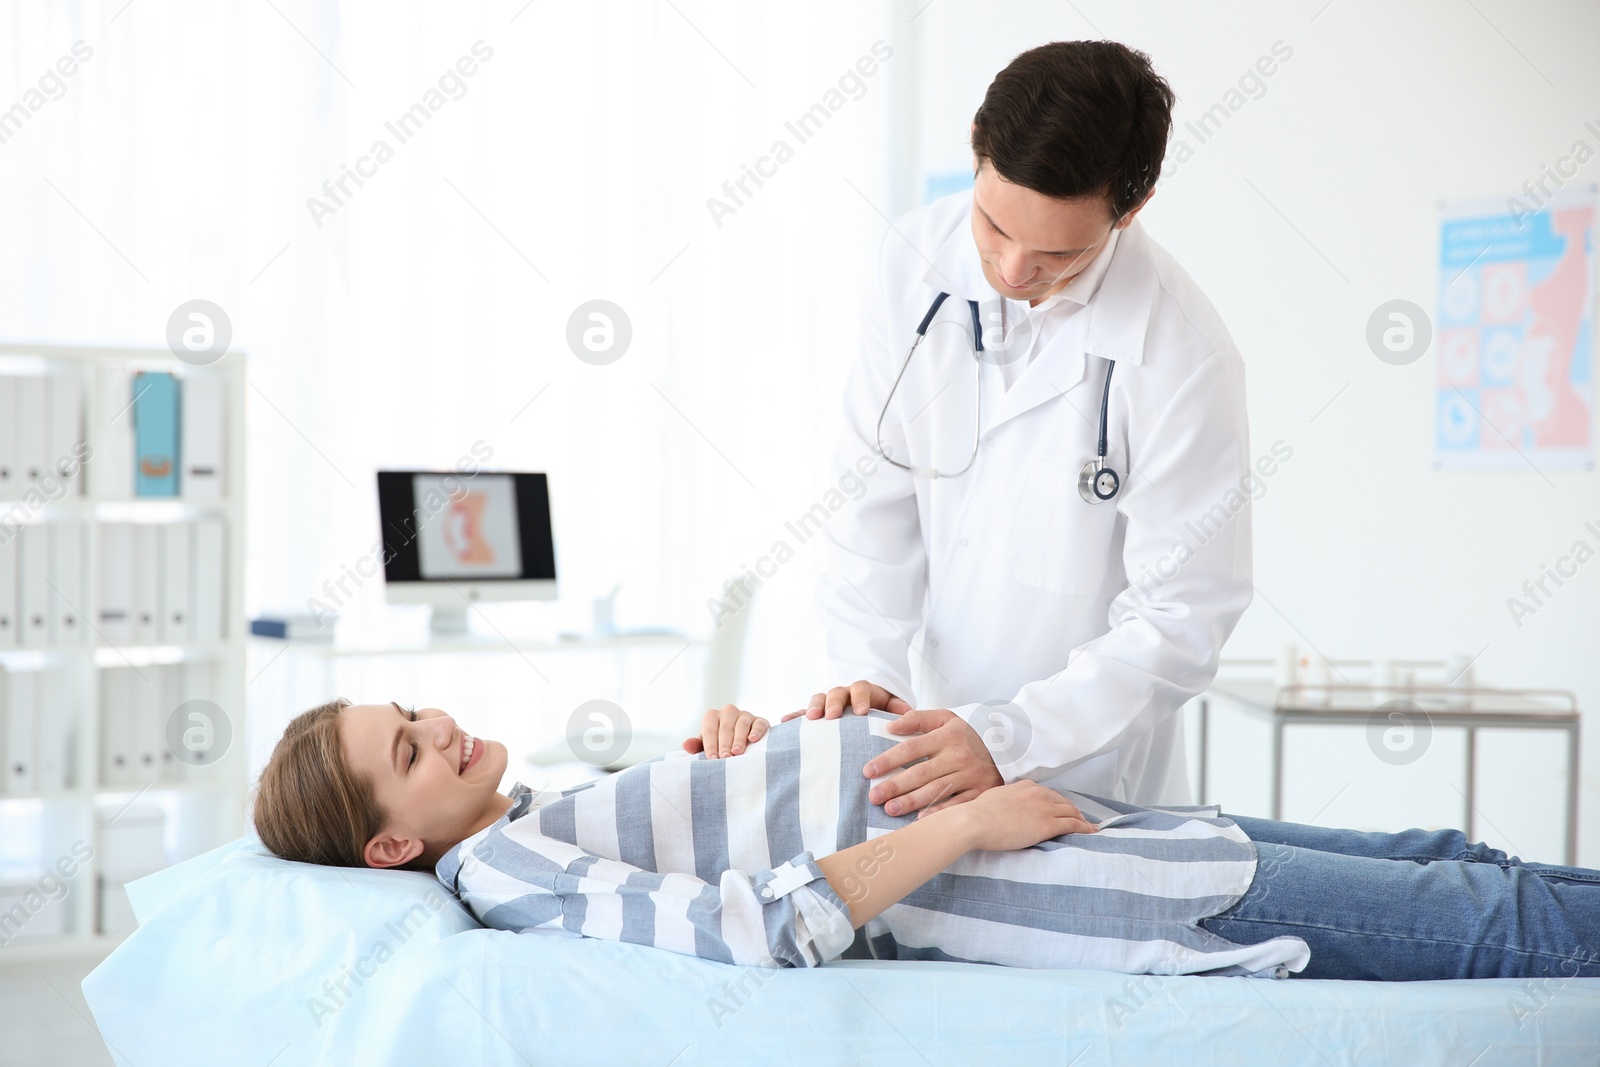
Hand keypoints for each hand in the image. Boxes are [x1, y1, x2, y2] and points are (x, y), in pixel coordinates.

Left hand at [682, 704, 769, 758]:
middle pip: (725, 727)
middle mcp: (728, 712)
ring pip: (741, 725)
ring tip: (737, 752)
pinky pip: (758, 724)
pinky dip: (756, 731)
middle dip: (725, 744)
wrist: (743, 740)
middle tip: (725, 757)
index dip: (711, 744)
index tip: (712, 758)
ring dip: (739, 739)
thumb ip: (697, 745)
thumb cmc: (720, 743)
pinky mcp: (760, 720)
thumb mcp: (707, 744)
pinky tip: (752, 739)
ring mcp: (745, 715)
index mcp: (712, 716)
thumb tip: (685, 745)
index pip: (710, 729)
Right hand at [781, 680, 911, 722]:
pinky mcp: (816, 713)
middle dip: (834, 704)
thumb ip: (898, 709)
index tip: (861, 712)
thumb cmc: (880, 709)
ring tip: (809, 719)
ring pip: (819, 699)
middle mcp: (843, 693)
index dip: (861, 699)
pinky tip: (785, 722)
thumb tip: (907, 713)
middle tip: (832, 716)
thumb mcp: (892, 706)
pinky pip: (802, 712)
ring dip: (813, 707)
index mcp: (863, 690)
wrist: (866, 708)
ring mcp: (827, 702)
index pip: (861, 689)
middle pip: (836, 693)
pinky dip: (794, 716)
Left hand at [863, 708, 1003, 816]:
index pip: (911, 749)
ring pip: (936, 790)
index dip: (888, 760)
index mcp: (947, 735)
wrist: (1009, 744)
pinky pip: (958, 804)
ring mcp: (971, 775)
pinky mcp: (982, 791)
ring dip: (911, 801)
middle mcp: (958, 756)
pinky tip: (921, 819)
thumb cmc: (969, 732)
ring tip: (890, 809)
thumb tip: (891, 725)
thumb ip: (918, 719)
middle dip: (895, 786)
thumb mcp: (947, 718)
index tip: (869, 771)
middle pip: (921, 773)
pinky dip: (940, 812)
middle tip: (873, 796)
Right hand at [962, 780, 1096, 850]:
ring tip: (1089, 828)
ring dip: (1083, 820)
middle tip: (1080, 821)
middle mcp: (1038, 793)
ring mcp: (1044, 808)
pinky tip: (1091, 833)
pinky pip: (1073, 825)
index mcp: (1025, 786)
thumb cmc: (978, 813)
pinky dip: (1085, 828)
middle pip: (1063, 802)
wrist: (975, 821)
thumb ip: (1006, 800)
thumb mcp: (994, 798)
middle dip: (1074, 811)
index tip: (1061, 810)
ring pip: (1072, 812)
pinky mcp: (1047, 824)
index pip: (1048, 794)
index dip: (1058, 803)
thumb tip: (1005, 806)